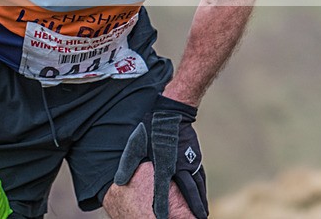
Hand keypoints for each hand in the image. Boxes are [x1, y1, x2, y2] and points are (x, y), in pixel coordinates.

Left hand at [114, 95, 207, 218]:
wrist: (172, 112)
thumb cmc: (151, 128)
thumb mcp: (135, 144)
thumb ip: (128, 164)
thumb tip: (118, 182)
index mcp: (163, 163)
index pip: (162, 189)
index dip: (162, 205)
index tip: (162, 218)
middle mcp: (179, 165)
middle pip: (189, 193)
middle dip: (193, 209)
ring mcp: (190, 162)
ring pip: (198, 186)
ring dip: (200, 201)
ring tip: (202, 214)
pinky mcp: (195, 158)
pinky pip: (200, 177)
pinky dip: (202, 189)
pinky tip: (202, 195)